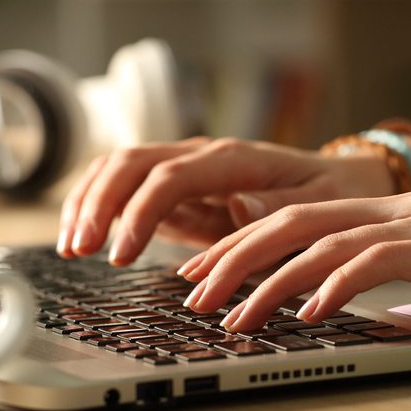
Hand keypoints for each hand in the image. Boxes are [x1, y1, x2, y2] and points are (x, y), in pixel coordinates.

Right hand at [56, 137, 400, 262]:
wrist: (338, 181)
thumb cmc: (330, 193)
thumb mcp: (319, 203)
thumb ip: (276, 205)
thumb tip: (238, 205)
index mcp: (234, 158)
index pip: (171, 174)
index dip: (140, 212)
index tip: (121, 254)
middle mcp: (201, 155)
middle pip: (131, 162)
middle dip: (98, 204)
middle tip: (80, 250)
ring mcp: (184, 169)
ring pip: (118, 169)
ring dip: (88, 203)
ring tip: (72, 249)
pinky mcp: (176, 190)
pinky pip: (126, 190)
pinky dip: (99, 210)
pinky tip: (83, 240)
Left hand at [177, 189, 410, 331]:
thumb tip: (361, 289)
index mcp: (403, 209)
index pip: (305, 216)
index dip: (246, 241)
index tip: (205, 272)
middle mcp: (406, 207)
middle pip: (294, 219)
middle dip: (232, 256)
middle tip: (189, 293)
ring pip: (324, 239)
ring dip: (267, 279)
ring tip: (228, 315)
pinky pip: (380, 260)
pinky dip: (334, 284)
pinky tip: (306, 312)